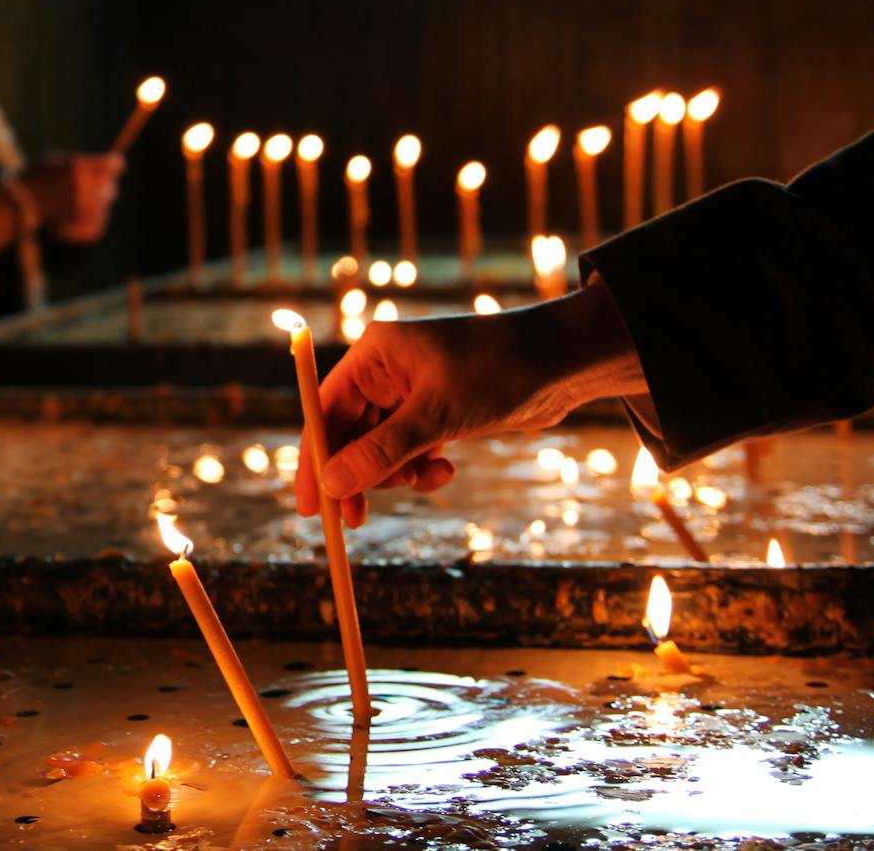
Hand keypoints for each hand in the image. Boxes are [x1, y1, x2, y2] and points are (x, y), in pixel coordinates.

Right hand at [24, 152, 124, 242]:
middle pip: (109, 186)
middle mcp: (88, 188)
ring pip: (104, 205)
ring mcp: (89, 211)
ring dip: (91, 205)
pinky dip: (87, 221)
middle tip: (75, 192)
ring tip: (66, 207)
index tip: (106, 169)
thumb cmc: (31, 181)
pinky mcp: (90, 230)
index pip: (114, 164)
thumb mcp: (54, 161)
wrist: (12, 211)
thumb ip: (83, 162)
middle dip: (98, 187)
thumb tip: (113, 164)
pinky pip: (98, 223)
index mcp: (80, 167)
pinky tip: (69, 219)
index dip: (110, 166)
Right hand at [295, 284, 647, 527]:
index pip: (324, 409)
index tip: (310, 506)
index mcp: (374, 354)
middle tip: (356, 520)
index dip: (314, 458)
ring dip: (396, 474)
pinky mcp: (435, 412)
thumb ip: (383, 451)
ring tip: (428, 478)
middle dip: (357, 474)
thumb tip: (334, 485)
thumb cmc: (498, 370)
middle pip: (348, 432)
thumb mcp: (437, 415)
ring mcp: (410, 392)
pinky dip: (420, 468)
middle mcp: (386, 370)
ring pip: (379, 448)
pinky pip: (409, 450)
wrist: (563, 363)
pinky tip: (446, 469)